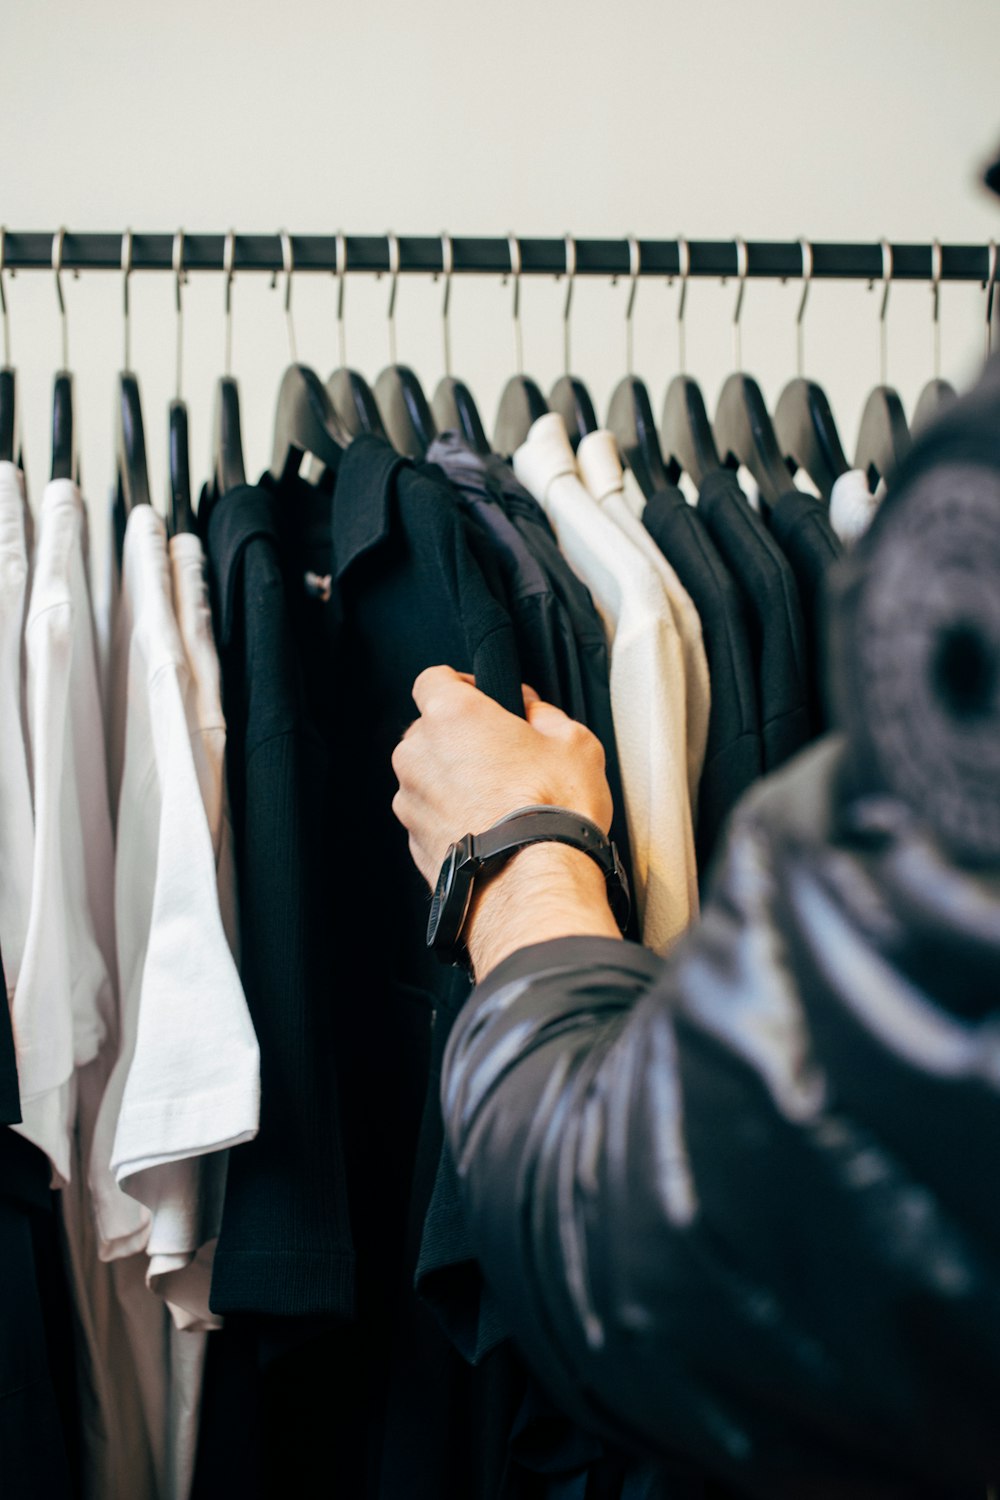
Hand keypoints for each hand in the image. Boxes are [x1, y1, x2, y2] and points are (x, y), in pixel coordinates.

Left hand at [391, 667, 621, 979]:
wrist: (531, 883)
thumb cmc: (551, 810)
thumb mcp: (574, 742)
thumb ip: (546, 715)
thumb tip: (535, 712)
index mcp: (451, 715)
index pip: (433, 678)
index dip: (461, 684)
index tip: (484, 698)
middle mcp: (418, 754)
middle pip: (429, 730)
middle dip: (460, 737)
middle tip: (503, 754)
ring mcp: (411, 800)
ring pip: (427, 775)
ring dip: (453, 780)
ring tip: (500, 800)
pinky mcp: (413, 840)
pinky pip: (430, 815)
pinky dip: (451, 817)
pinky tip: (488, 829)